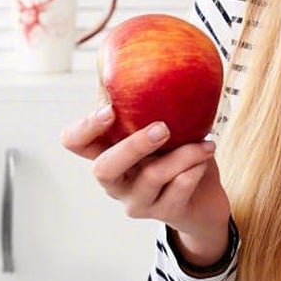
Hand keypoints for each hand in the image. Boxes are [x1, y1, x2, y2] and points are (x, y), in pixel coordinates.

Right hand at [60, 103, 232, 266]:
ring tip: (206, 143)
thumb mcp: (162, 128)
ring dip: (183, 154)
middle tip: (162, 128)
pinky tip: (205, 158)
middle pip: (103, 169)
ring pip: (152, 176)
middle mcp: (116, 181)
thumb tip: (134, 67)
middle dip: (133, 146)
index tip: (110, 110)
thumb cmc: (177, 155)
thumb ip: (145, 106)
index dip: (85, 128)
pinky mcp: (164, 213)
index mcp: (107, 153)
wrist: (205, 200)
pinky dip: (196, 168)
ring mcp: (137, 201)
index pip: (74, 143)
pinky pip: (179, 188)